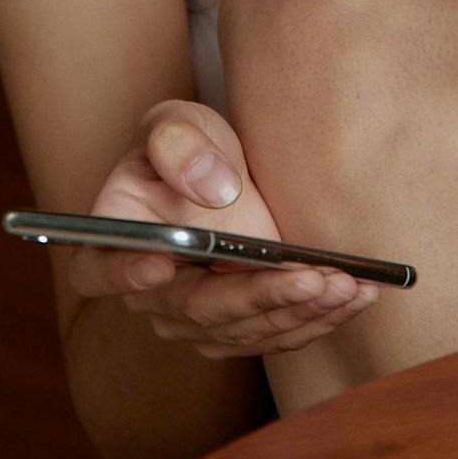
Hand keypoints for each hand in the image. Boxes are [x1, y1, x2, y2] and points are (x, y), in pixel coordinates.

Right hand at [67, 99, 379, 356]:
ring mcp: (197, 318)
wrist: (227, 172)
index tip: (159, 264)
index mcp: (116, 241)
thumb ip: (180, 144)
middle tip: (313, 277)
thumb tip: (212, 188)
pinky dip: (319, 318)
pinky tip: (357, 296)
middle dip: (259, 297)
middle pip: (198, 309)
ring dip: (299, 312)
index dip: (123, 272)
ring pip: (245, 330)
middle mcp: (152, 292)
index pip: (100, 269)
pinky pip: (277, 334)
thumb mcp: (177, 124)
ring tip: (347, 285)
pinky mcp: (242, 326)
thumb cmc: (190, 145)